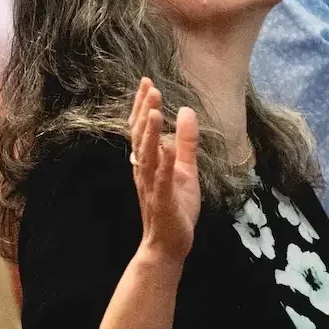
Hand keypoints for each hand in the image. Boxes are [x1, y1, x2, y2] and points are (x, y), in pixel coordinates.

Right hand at [129, 78, 200, 265]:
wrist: (168, 246)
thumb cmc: (175, 208)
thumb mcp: (186, 169)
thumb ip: (187, 142)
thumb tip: (187, 111)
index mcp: (148, 162)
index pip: (142, 129)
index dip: (143, 106)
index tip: (147, 83)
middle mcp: (144, 171)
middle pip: (141, 137)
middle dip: (145, 112)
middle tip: (151, 88)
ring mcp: (151, 186)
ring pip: (147, 156)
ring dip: (151, 134)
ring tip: (156, 111)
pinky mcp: (162, 202)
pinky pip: (161, 181)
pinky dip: (164, 164)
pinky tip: (168, 148)